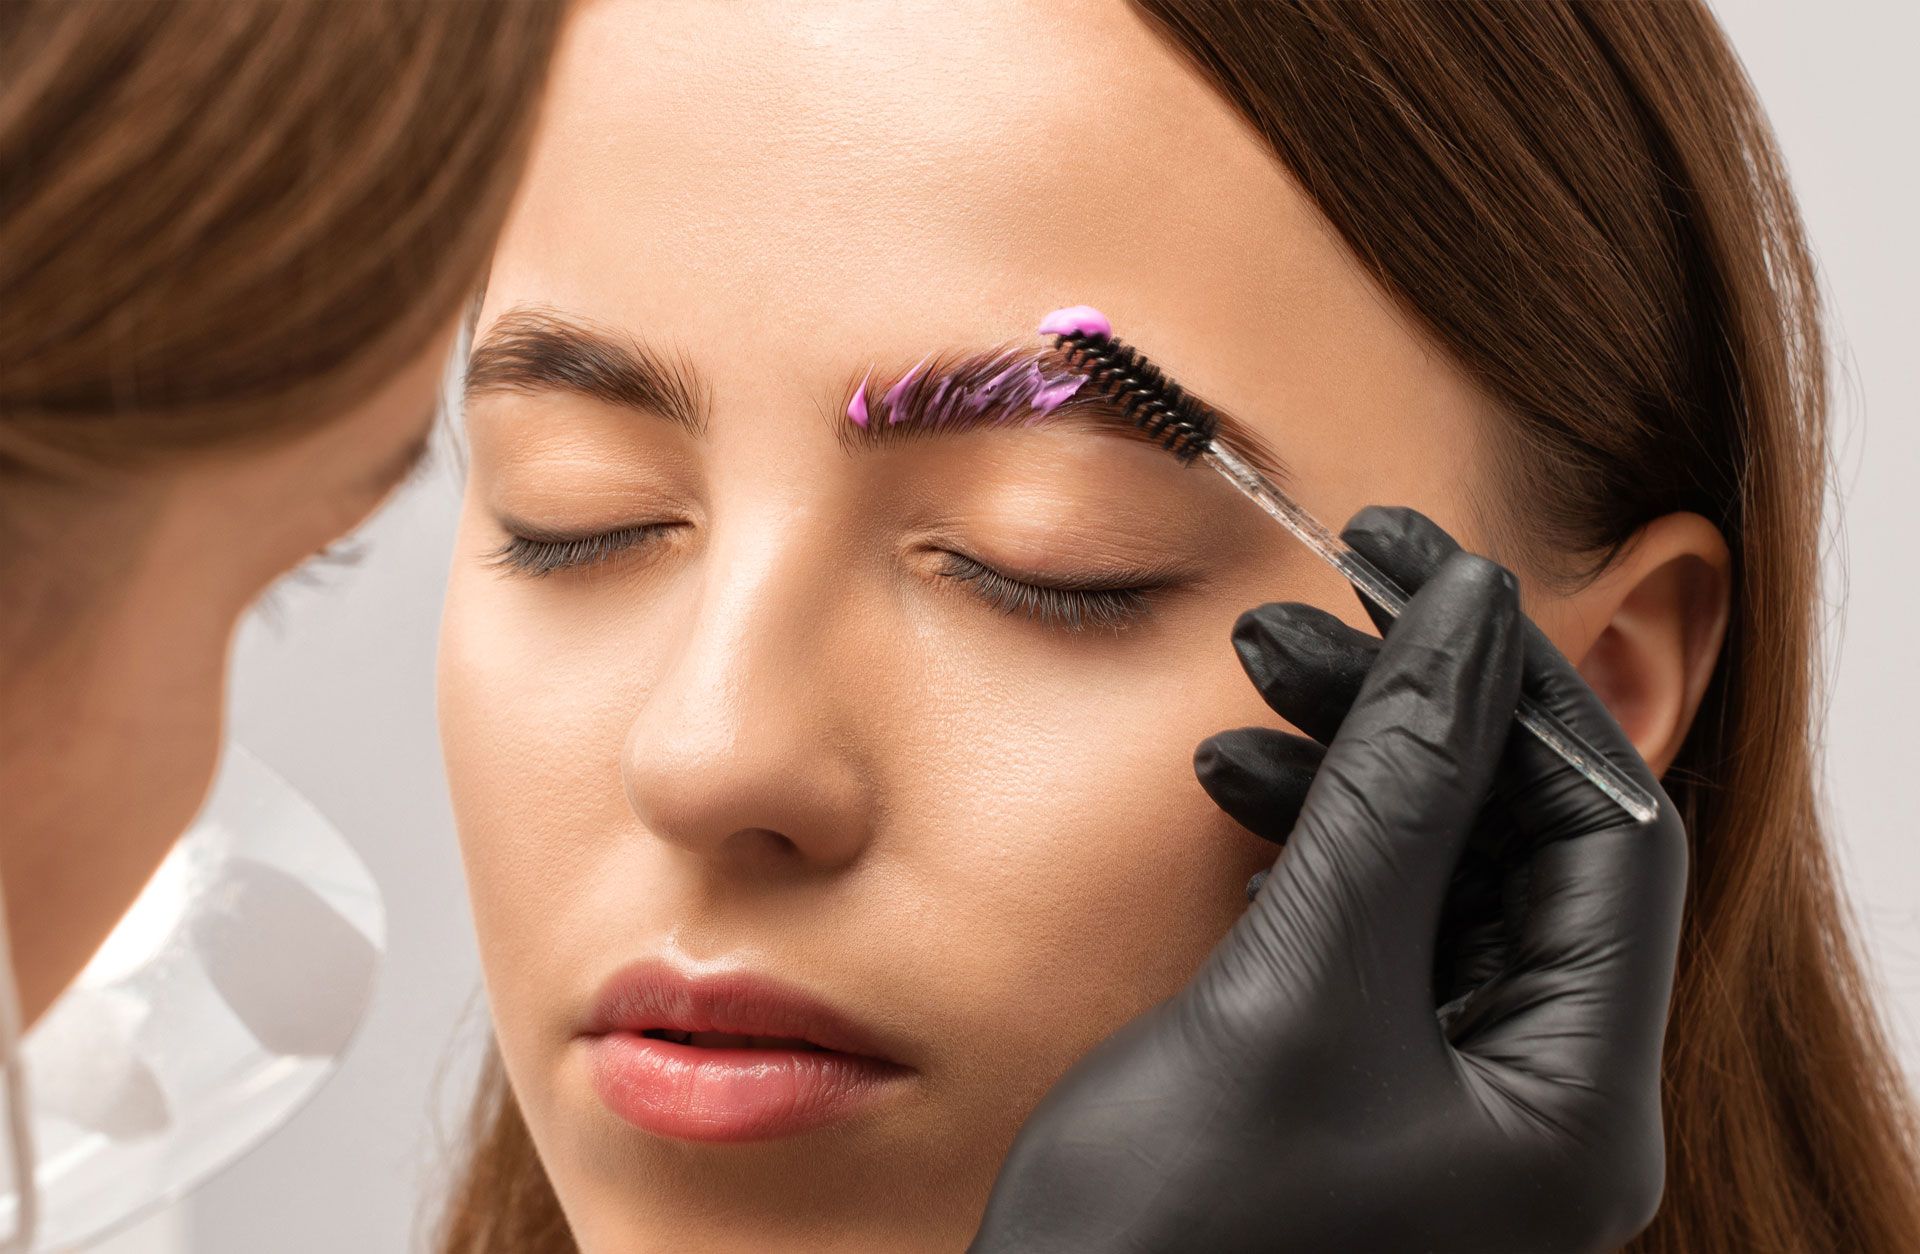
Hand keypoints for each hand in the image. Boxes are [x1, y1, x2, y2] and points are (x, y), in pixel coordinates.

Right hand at [968, 506, 1685, 1253]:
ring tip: (1246, 696)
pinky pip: (1372, 926)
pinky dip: (1311, 844)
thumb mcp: (1296, 992)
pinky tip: (1234, 791)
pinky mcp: (1363, 1084)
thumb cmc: (1170, 1240)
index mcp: (1575, 1099)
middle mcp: (1533, 1097)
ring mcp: (1447, 1096)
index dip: (1522, 686)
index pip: (1606, 832)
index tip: (1419, 574)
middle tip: (1303, 618)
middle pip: (1521, 843)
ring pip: (1437, 873)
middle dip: (1413, 716)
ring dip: (1347, 769)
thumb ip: (1395, 793)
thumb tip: (1470, 619)